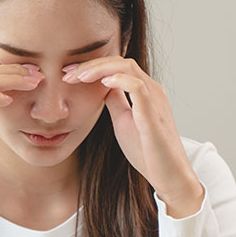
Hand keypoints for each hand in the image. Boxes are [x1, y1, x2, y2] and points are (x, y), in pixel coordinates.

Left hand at [62, 56, 203, 211]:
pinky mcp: (152, 115)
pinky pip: (138, 88)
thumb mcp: (123, 120)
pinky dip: (119, 80)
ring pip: (127, 68)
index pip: (117, 66)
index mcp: (145, 90)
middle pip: (120, 62)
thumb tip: (102, 87)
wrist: (168, 175)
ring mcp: (154, 100)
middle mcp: (152, 90)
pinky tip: (103, 83)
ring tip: (80, 77)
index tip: (68, 75)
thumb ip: (116, 101)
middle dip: (91, 64)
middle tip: (67, 73)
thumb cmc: (147, 151)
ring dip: (100, 69)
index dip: (92, 66)